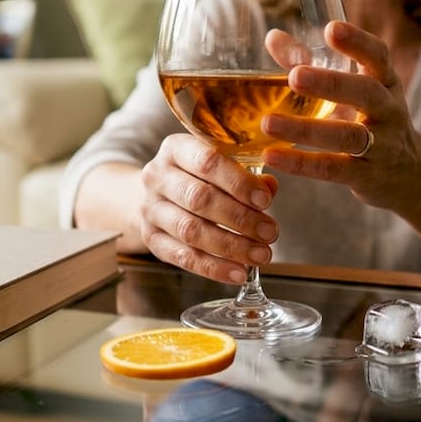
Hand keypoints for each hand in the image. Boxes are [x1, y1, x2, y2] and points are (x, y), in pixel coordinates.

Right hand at [139, 134, 279, 283]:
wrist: (159, 194)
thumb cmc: (201, 177)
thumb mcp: (221, 164)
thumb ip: (247, 174)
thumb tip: (269, 187)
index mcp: (176, 148)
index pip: (207, 161)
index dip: (238, 182)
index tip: (265, 200)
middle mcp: (157, 176)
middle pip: (199, 199)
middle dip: (240, 218)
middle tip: (270, 232)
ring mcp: (150, 208)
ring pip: (191, 230)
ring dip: (231, 246)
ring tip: (261, 255)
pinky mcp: (150, 238)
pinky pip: (182, 257)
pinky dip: (213, 268)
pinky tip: (239, 273)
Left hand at [261, 20, 420, 211]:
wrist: (410, 174)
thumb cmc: (369, 120)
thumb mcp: (352, 91)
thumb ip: (310, 63)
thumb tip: (272, 37)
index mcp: (385, 82)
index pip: (378, 56)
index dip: (357, 41)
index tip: (331, 28)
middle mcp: (390, 110)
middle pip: (366, 92)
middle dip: (331, 83)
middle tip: (295, 75)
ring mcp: (383, 145)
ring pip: (347, 135)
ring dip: (306, 129)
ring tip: (268, 122)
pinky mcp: (368, 176)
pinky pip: (334, 168)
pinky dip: (302, 163)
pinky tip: (272, 155)